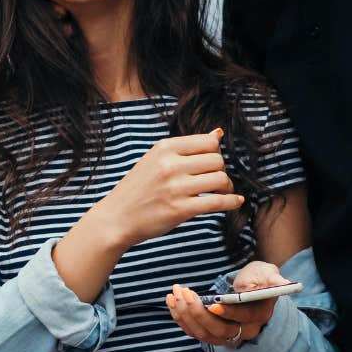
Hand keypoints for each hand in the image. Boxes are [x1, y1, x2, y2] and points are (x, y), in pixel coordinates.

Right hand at [101, 129, 243, 248]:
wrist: (116, 218)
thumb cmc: (138, 189)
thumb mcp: (157, 159)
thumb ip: (187, 147)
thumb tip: (219, 133)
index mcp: (165, 147)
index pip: (209, 142)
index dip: (216, 153)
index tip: (212, 165)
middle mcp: (170, 164)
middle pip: (217, 160)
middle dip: (222, 171)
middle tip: (217, 182)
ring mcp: (175, 187)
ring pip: (220, 179)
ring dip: (227, 187)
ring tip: (222, 193)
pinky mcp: (179, 209)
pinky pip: (217, 202)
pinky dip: (231, 202)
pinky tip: (235, 202)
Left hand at [165, 261, 286, 345]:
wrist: (251, 289)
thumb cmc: (259, 278)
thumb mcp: (267, 272)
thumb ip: (272, 277)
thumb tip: (281, 283)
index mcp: (259, 314)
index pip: (242, 318)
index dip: (227, 313)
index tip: (212, 304)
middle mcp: (244, 330)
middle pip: (219, 330)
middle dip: (198, 313)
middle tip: (185, 293)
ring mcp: (227, 335)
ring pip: (203, 334)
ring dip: (185, 315)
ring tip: (174, 294)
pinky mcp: (211, 333)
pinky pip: (193, 331)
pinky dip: (180, 318)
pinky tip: (171, 301)